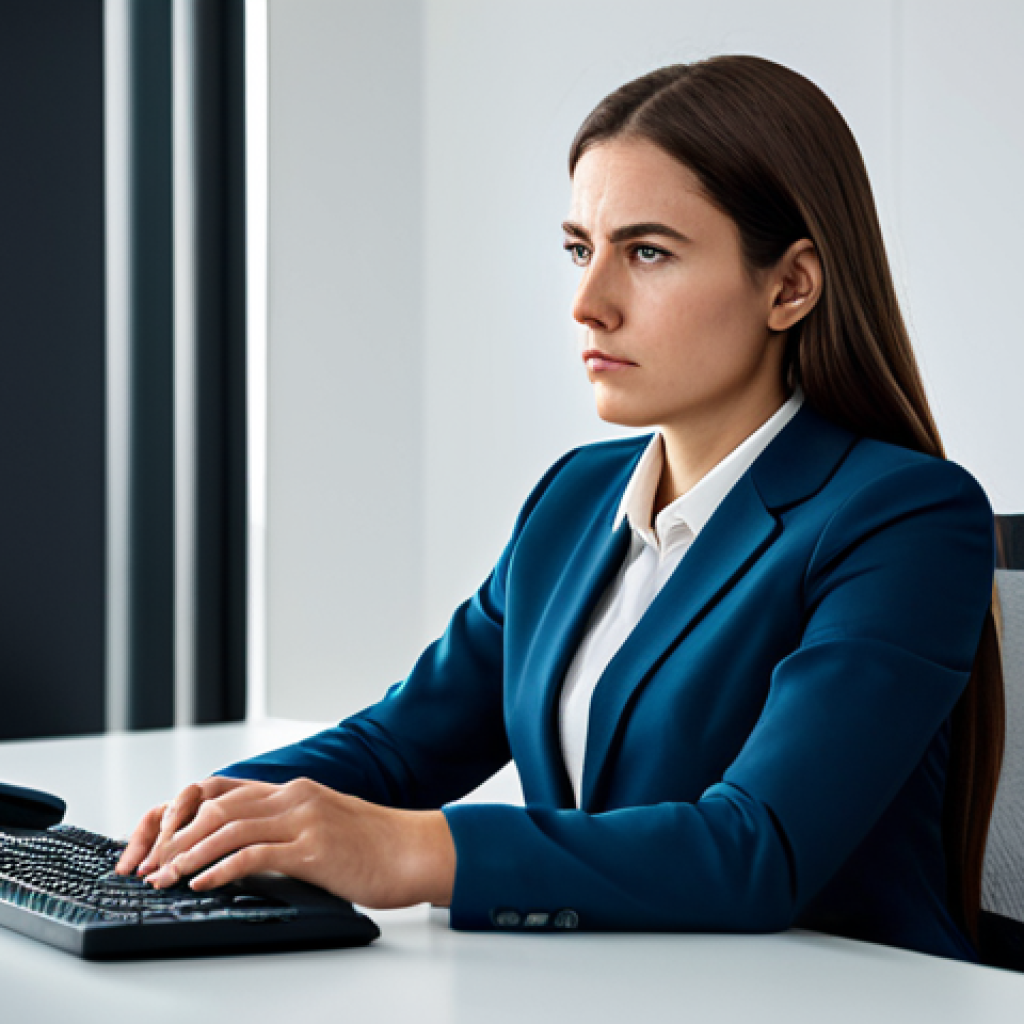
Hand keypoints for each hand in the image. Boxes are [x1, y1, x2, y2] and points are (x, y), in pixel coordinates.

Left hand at [114, 777, 455, 908]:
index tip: (163, 841)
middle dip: (178, 837)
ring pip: (230, 828)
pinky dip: (221, 869)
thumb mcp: (327, 825)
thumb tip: (252, 850)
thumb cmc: (377, 846)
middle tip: (152, 864)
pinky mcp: (314, 848)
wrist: (417, 850)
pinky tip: (203, 883)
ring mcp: (305, 820)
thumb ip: (291, 828)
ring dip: (189, 856)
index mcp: (297, 791)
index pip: (227, 793)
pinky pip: (255, 854)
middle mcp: (296, 797)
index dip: (188, 816)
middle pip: (220, 808)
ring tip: (164, 877)